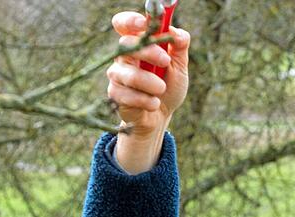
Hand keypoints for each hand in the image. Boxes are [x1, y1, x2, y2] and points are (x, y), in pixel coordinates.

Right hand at [107, 11, 189, 173]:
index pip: (124, 24)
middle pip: (127, 45)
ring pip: (130, 74)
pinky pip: (129, 95)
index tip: (143, 23)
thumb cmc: (169, 87)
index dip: (130, 21)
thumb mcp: (179, 66)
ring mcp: (117, 75)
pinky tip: (153, 104)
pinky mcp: (115, 94)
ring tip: (161, 90)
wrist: (162, 116)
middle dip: (149, 52)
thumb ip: (180, 46)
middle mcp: (123, 57)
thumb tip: (177, 32)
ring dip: (152, 84)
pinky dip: (147, 101)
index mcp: (137, 44)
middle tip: (165, 62)